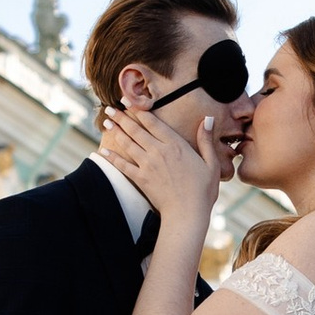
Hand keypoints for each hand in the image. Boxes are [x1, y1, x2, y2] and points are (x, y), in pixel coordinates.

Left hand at [102, 99, 220, 235]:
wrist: (187, 213)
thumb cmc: (203, 190)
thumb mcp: (211, 163)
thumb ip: (206, 140)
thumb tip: (208, 118)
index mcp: (175, 144)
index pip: (153, 122)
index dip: (138, 110)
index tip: (128, 101)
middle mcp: (158, 151)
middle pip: (136, 129)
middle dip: (121, 117)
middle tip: (109, 108)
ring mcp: (147, 165)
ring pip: (128, 143)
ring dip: (115, 131)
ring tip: (106, 122)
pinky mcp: (140, 178)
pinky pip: (122, 165)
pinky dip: (112, 157)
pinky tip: (103, 150)